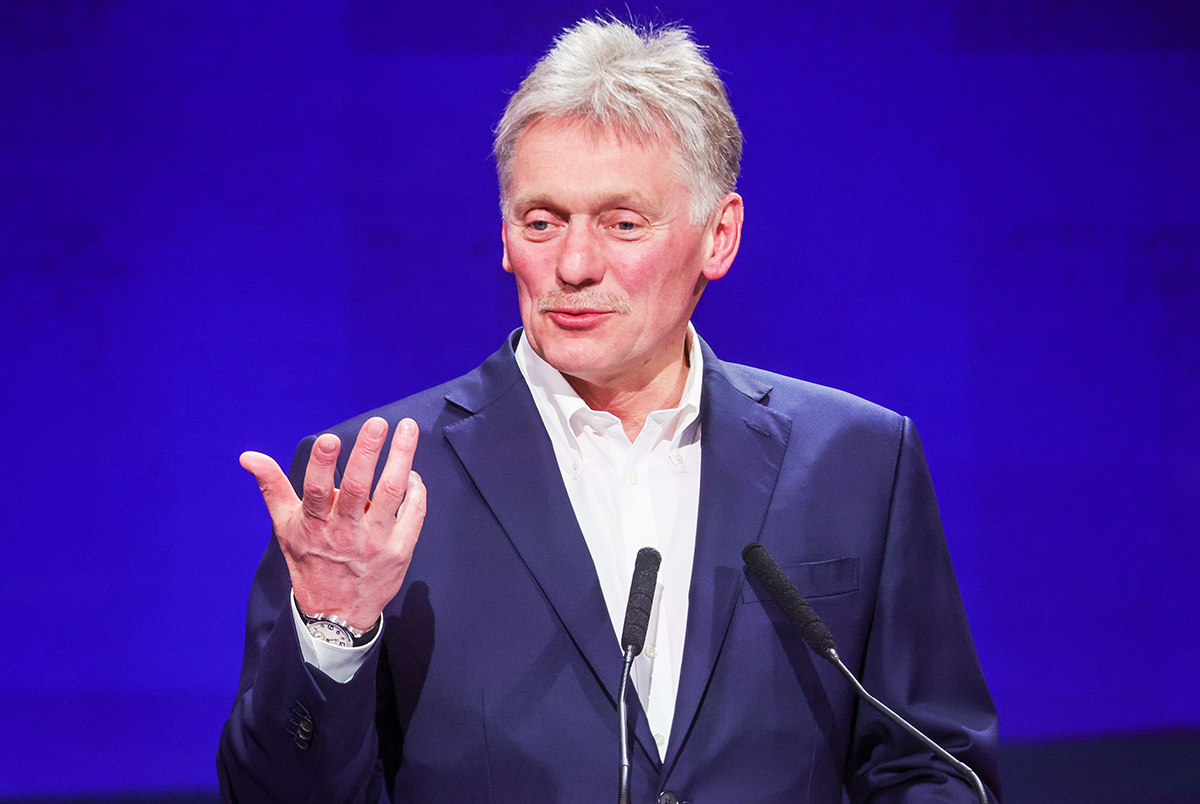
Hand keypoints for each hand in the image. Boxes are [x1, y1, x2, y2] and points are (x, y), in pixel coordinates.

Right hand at [239, 416, 426, 629]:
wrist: (336, 613)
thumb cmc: (310, 562)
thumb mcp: (285, 526)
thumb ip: (272, 487)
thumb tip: (249, 456)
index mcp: (315, 523)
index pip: (317, 490)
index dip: (323, 464)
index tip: (331, 439)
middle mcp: (346, 531)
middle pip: (359, 486)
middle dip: (369, 451)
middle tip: (378, 423)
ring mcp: (375, 541)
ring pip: (391, 493)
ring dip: (401, 458)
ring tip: (408, 430)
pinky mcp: (399, 550)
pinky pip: (414, 514)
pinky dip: (416, 490)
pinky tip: (412, 472)